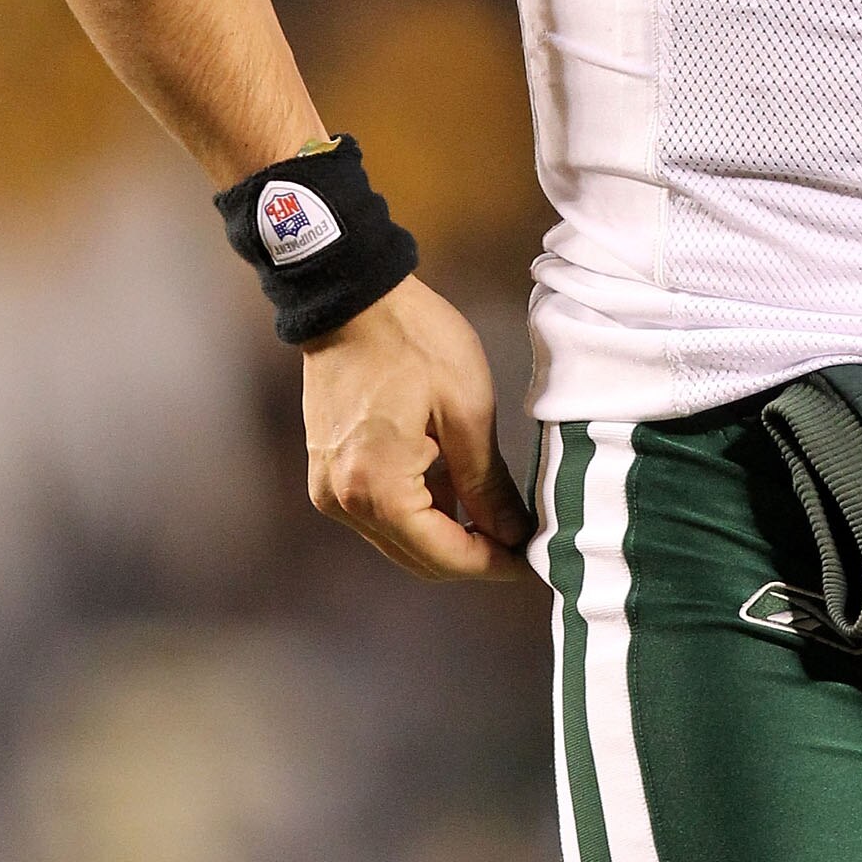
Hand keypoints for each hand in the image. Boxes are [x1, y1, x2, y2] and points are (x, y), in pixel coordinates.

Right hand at [302, 274, 532, 580]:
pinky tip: (458, 492)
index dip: (493, 564)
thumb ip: (486, 483)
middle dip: (472, 556)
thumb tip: (510, 534)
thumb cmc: (414, 342)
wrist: (352, 297)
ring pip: (398, 538)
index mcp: (377, 489)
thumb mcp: (467, 411)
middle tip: (522, 546)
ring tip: (499, 519)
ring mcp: (328, 488)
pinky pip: (380, 511)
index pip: (443, 555)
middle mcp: (342, 502)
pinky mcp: (328, 470)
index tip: (533, 561)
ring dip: (446, 535)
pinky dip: (420, 512)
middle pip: (417, 557)